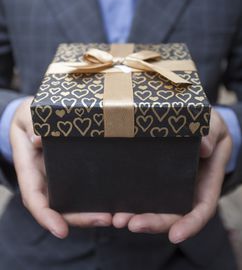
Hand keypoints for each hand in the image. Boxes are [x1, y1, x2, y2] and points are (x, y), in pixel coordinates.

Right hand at [10, 97, 111, 238]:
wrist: (37, 114)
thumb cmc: (31, 115)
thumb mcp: (28, 115)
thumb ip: (31, 125)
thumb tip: (36, 138)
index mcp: (30, 168)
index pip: (35, 198)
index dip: (46, 216)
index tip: (61, 230)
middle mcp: (45, 178)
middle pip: (59, 207)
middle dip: (80, 218)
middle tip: (106, 219)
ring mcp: (60, 176)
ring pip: (74, 202)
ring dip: (93, 212)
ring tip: (117, 214)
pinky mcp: (74, 171)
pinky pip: (84, 188)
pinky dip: (98, 197)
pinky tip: (116, 199)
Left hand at [112, 108, 231, 243]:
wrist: (194, 124)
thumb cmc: (208, 127)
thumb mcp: (214, 127)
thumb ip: (211, 134)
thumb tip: (204, 147)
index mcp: (205, 183)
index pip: (200, 210)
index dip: (189, 225)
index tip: (175, 235)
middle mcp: (186, 191)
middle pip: (172, 216)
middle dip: (152, 223)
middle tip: (130, 223)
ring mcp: (168, 187)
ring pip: (153, 209)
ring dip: (135, 216)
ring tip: (116, 218)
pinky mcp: (152, 178)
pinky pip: (140, 193)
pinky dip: (126, 202)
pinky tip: (110, 207)